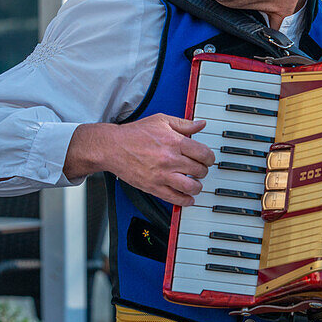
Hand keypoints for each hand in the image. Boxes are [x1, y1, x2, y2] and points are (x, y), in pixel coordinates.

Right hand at [65, 114, 214, 205]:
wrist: (112, 147)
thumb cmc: (134, 134)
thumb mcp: (161, 121)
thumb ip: (184, 124)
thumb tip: (201, 124)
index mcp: (175, 142)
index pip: (204, 154)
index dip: (209, 158)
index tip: (207, 159)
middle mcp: (170, 160)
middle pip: (199, 171)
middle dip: (203, 171)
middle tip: (200, 170)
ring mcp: (162, 175)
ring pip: (191, 187)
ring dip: (197, 187)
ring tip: (195, 183)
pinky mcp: (153, 187)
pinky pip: (175, 198)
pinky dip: (185, 200)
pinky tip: (188, 197)